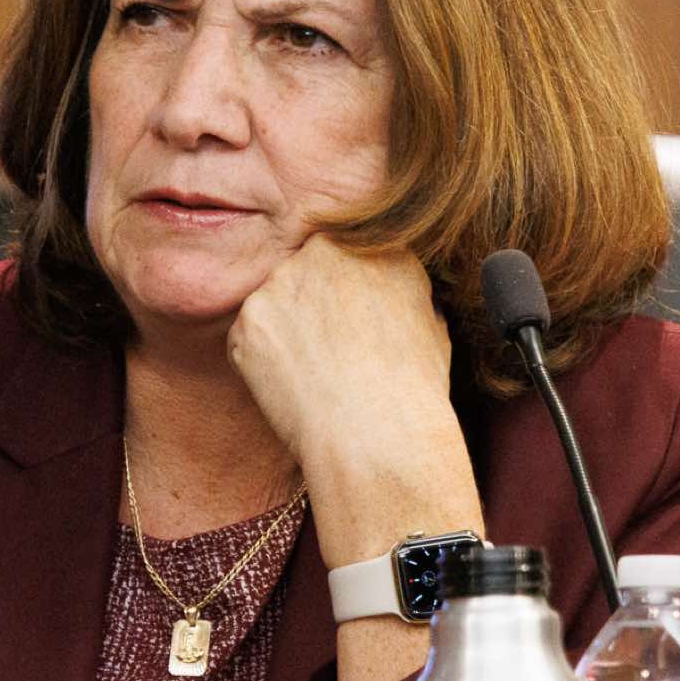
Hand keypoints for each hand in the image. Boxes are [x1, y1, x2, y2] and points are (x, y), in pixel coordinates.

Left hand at [230, 235, 485, 680]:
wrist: (375, 436)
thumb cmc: (414, 391)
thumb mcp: (431, 324)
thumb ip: (402, 291)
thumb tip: (392, 293)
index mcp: (380, 244)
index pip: (349, 244)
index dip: (345, 284)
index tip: (345, 315)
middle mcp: (326, 250)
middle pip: (307, 265)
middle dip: (312, 299)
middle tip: (328, 348)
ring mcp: (280, 282)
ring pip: (276, 299)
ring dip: (288, 328)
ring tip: (316, 374)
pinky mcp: (248, 320)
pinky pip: (251, 333)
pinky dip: (263, 359)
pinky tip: (292, 387)